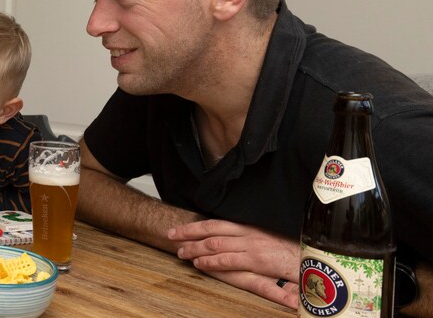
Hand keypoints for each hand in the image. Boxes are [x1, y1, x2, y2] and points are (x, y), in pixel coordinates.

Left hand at [167, 219, 299, 307]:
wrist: (315, 256)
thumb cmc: (293, 250)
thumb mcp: (269, 240)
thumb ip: (250, 240)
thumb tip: (232, 242)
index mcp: (250, 227)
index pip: (217, 223)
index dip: (195, 226)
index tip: (179, 229)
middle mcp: (249, 233)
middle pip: (211, 229)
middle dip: (188, 232)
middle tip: (171, 236)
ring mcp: (252, 246)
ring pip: (216, 244)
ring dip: (195, 248)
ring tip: (180, 252)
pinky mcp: (258, 260)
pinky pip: (229, 260)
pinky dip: (212, 262)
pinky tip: (199, 264)